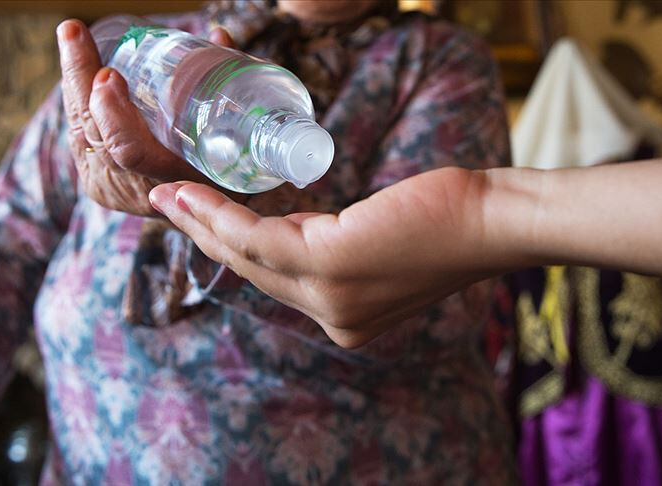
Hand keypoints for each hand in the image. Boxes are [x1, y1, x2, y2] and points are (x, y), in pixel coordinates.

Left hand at [56, 20, 234, 215]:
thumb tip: (218, 36)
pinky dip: (78, 102)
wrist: (216, 217)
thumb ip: (231, 86)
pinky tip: (76, 71)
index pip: (128, 151)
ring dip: (75, 84)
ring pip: (82, 132)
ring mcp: (114, 190)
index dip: (114, 114)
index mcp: (174, 184)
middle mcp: (137, 191)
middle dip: (80, 77)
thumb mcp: (242, 133)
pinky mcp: (99, 185)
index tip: (110, 75)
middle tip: (75, 33)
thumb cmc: (237, 173)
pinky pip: (81, 139)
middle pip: (95, 133)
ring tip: (73, 40)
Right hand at [150, 168, 526, 347]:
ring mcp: (331, 298)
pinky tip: (195, 194)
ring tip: (171, 194)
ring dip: (203, 222)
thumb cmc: (446, 221)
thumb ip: (331, 244)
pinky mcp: (332, 265)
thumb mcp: (376, 241)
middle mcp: (334, 318)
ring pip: (249, 256)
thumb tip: (293, 223)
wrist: (491, 223)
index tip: (200, 222)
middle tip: (169, 203)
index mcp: (345, 317)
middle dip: (205, 235)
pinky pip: (261, 238)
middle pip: (253, 272)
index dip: (232, 249)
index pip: (276, 281)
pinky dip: (222, 214)